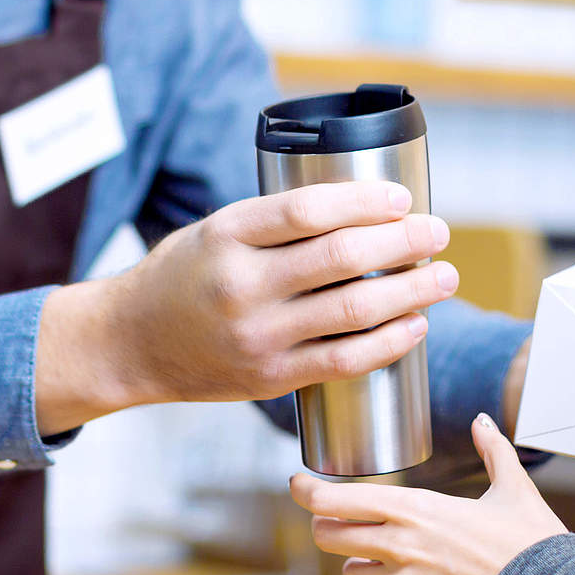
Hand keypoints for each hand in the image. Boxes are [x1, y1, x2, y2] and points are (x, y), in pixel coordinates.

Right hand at [35, 181, 457, 434]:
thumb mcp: (214, 231)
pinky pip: (345, 359)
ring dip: (412, 291)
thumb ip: (274, 224)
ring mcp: (258, 335)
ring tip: (444, 277)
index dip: (365, 200)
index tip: (401, 197)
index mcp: (226, 235)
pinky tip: (415, 324)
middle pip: (342, 256)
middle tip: (438, 232)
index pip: (308, 209)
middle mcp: (242, 285)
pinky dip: (389, 341)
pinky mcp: (270, 377)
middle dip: (403, 241)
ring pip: (354, 309)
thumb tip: (362, 213)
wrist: (131, 344)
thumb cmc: (180, 277)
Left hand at [290, 413, 566, 574]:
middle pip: (329, 535)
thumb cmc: (532, 540)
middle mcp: (402, 543)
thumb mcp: (514, 487)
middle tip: (333, 515)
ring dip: (352, 560)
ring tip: (367, 548)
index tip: (298, 482)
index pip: (338, 499)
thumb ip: (492, 450)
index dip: (307, 491)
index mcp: (416, 507)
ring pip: (348, 572)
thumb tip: (482, 421)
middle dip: (326, 525)